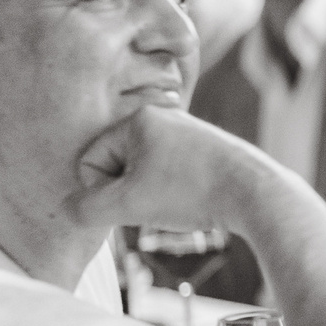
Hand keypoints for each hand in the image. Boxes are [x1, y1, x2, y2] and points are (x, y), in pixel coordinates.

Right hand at [72, 104, 276, 233]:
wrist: (256, 193)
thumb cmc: (190, 192)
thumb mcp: (128, 205)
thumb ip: (86, 208)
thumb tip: (70, 209)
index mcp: (139, 119)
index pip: (90, 160)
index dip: (101, 191)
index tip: (130, 201)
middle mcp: (163, 117)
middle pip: (117, 165)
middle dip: (127, 192)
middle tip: (156, 203)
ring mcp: (187, 131)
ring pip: (144, 173)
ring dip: (149, 196)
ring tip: (177, 202)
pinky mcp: (206, 149)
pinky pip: (169, 175)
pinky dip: (173, 194)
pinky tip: (192, 200)